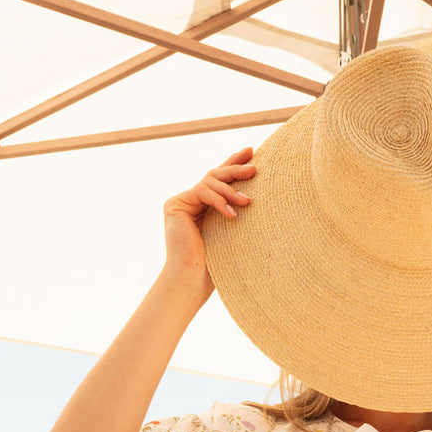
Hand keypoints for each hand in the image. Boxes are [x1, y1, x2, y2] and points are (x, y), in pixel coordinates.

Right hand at [162, 144, 256, 293]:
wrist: (193, 280)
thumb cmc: (216, 265)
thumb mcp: (232, 233)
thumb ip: (236, 211)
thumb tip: (257, 195)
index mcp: (203, 206)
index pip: (219, 180)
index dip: (233, 163)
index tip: (251, 152)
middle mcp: (190, 201)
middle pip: (214, 175)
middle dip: (235, 168)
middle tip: (255, 168)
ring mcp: (181, 201)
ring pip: (209, 181)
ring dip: (230, 190)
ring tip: (248, 201)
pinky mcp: (175, 204)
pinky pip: (202, 192)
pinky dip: (219, 201)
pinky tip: (232, 215)